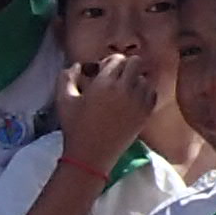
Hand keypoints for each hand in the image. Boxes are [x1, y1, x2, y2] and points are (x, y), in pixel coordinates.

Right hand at [56, 46, 160, 168]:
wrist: (91, 155)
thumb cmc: (75, 127)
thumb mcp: (63, 100)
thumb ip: (67, 77)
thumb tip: (77, 66)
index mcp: (104, 83)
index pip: (117, 59)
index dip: (109, 63)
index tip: (102, 72)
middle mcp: (124, 89)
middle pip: (135, 62)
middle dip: (125, 67)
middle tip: (115, 78)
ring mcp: (138, 102)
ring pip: (145, 78)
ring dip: (135, 80)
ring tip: (124, 91)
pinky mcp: (145, 114)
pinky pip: (152, 93)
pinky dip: (144, 93)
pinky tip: (133, 100)